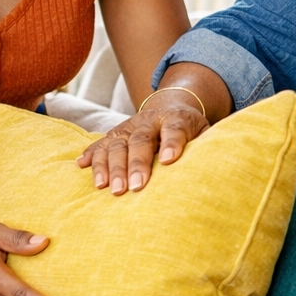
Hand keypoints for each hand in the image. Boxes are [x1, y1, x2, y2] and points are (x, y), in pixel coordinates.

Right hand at [76, 95, 208, 193]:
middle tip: (135, 187)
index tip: (168, 161)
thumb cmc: (190, 129)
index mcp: (175, 119)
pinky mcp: (114, 134)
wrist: (172, 107)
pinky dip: (90, 154)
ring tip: (106, 188)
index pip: (174, 129)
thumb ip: (206, 145)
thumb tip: (214, 166)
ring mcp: (128, 127)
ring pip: (116, 144)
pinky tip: (81, 165)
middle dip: (136, 164)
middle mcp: (148, 121)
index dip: (171, 143)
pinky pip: (99, 143)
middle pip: (140, 140)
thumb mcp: (204, 133)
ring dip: (110, 166)